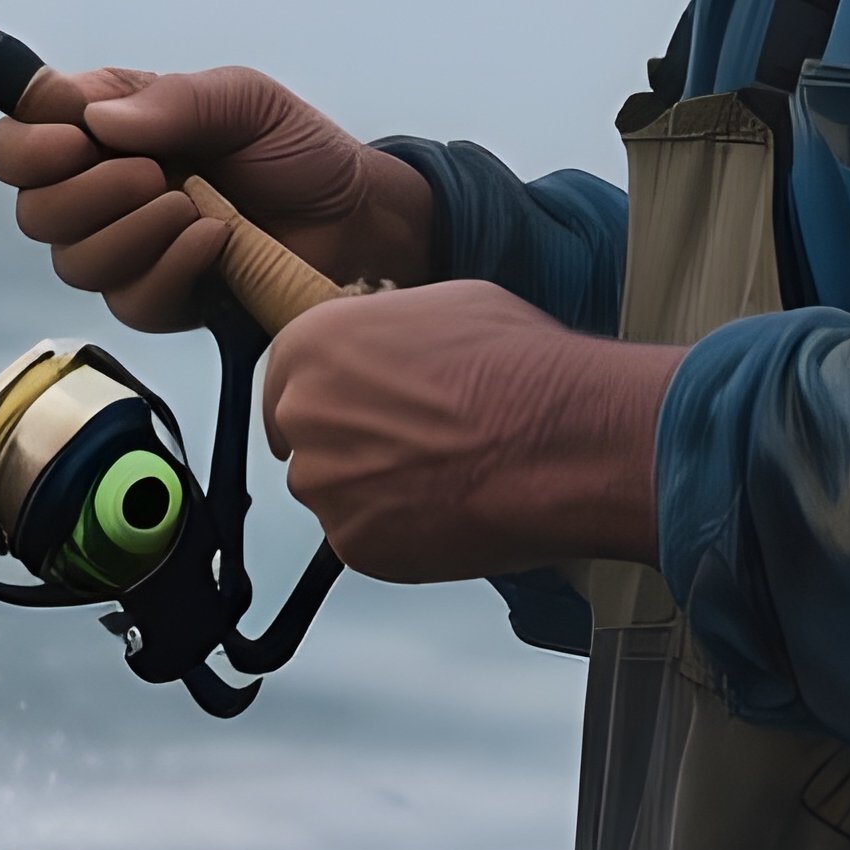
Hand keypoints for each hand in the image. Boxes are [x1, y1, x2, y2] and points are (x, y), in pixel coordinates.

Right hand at [0, 66, 432, 330]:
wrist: (356, 220)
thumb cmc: (295, 150)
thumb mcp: (244, 100)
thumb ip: (175, 101)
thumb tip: (97, 122)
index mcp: (105, 130)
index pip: (17, 140)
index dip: (27, 146)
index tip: (75, 141)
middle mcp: (100, 192)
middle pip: (33, 211)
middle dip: (87, 194)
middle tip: (155, 174)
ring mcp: (127, 252)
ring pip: (73, 263)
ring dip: (132, 233)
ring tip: (196, 208)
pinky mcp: (160, 300)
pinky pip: (130, 302)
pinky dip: (171, 270)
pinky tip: (216, 243)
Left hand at [262, 282, 684, 582]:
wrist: (565, 440)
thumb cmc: (519, 368)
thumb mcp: (444, 305)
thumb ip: (387, 333)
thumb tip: (388, 350)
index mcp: (314, 343)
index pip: (284, 376)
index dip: (326, 393)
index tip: (349, 407)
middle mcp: (305, 412)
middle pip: (306, 437)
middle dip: (350, 443)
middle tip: (413, 443)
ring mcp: (326, 484)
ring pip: (335, 493)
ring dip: (373, 490)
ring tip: (443, 474)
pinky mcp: (355, 545)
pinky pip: (364, 540)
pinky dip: (399, 533)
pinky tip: (449, 507)